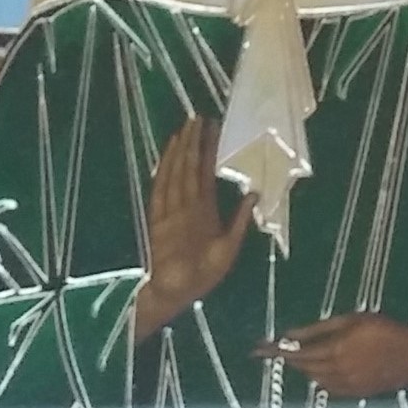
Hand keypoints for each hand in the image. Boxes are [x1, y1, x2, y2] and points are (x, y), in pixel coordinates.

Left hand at [133, 115, 252, 339]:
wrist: (166, 290)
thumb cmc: (202, 273)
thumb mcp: (229, 250)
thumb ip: (240, 220)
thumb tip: (254, 193)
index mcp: (204, 209)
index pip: (206, 170)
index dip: (208, 148)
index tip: (212, 128)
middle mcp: (183, 203)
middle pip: (187, 165)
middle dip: (191, 140)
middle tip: (195, 118)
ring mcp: (166, 208)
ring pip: (170, 171)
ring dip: (175, 149)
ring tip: (181, 129)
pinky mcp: (153, 215)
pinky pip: (157, 185)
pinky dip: (161, 168)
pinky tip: (165, 157)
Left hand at [263, 314, 407, 397]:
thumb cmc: (387, 330)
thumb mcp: (353, 320)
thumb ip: (319, 329)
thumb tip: (290, 334)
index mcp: (335, 350)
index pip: (296, 353)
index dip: (275, 351)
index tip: (257, 350)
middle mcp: (336, 371)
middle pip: (303, 367)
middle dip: (291, 359)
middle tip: (280, 350)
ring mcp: (346, 386)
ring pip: (314, 379)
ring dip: (307, 368)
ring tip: (307, 357)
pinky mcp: (356, 394)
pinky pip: (329, 389)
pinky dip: (320, 379)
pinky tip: (325, 370)